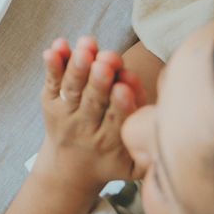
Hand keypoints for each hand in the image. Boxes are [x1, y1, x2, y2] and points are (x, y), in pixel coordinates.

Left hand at [34, 37, 146, 193]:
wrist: (71, 167)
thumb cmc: (113, 158)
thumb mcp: (134, 165)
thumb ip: (149, 155)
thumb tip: (162, 126)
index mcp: (112, 141)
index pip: (118, 120)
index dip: (122, 103)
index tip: (123, 87)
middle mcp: (86, 127)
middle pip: (93, 101)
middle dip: (100, 80)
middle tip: (105, 62)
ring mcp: (66, 113)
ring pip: (72, 88)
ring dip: (78, 66)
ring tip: (85, 47)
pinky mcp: (50, 102)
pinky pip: (52, 81)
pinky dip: (53, 64)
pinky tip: (57, 47)